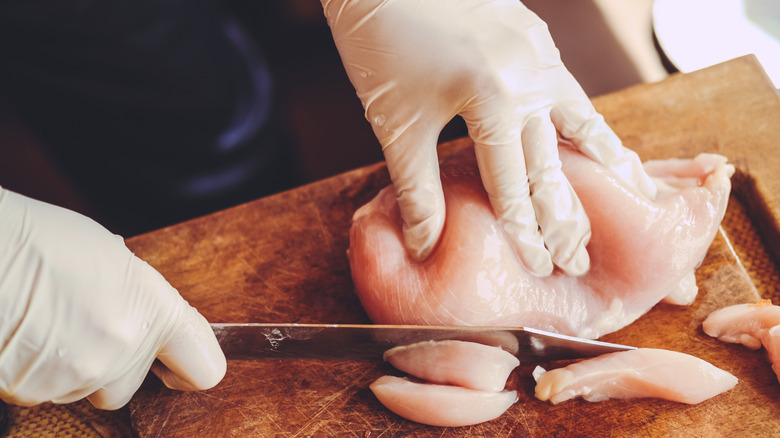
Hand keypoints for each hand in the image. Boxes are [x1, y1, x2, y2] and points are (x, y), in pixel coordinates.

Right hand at [0, 188, 225, 408]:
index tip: (177, 363)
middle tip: (85, 325)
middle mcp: (124, 350)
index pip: (205, 368)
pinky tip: (27, 334)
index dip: (191, 367)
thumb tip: (142, 316)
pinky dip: (39, 370)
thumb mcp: (113, 259)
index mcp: (155, 310)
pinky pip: (45, 391)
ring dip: (73, 366)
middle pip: (130, 385)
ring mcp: (79, 375)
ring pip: (85, 389)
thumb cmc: (43, 241)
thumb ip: (140, 298)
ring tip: (49, 321)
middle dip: (113, 365)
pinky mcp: (34, 391)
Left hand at [322, 0, 655, 274]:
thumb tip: (424, 246)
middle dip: (566, 215)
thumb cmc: (381, 45)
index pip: (516, 185)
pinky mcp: (534, 32)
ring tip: (631, 190)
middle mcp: (530, 76)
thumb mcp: (397, 125)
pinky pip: (569, 84)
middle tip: (580, 257)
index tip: (542, 268)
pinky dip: (583, 117)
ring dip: (601, 161)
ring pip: (580, 116)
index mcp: (495, 101)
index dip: (527, 232)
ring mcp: (538, 49)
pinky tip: (590, 132)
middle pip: (556, 160)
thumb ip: (418, 190)